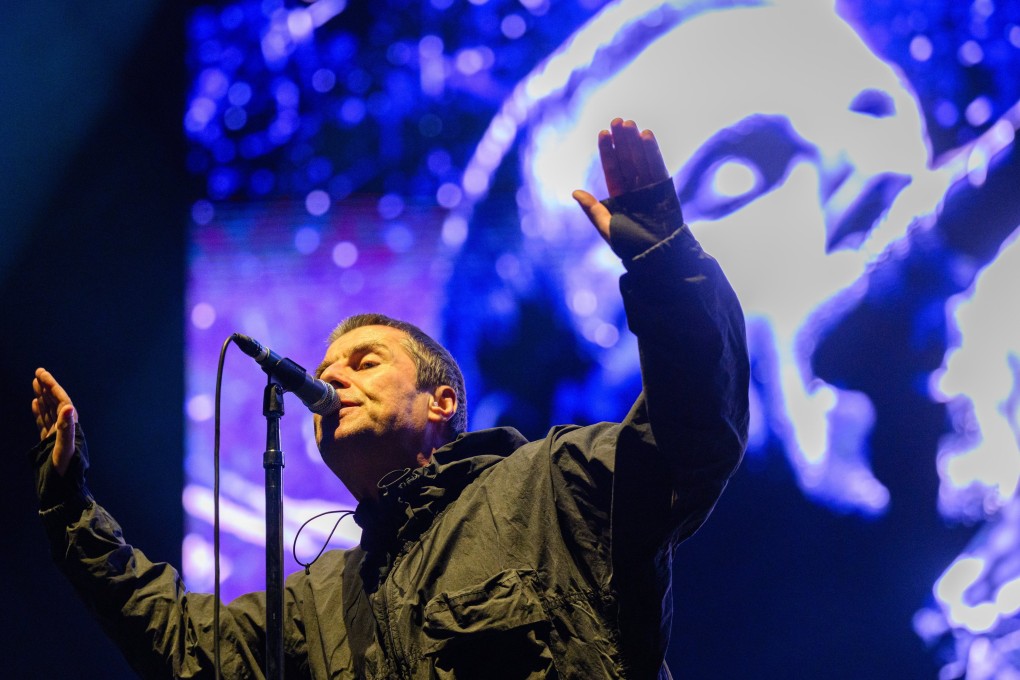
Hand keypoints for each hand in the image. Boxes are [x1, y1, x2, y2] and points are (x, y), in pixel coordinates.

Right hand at [32, 368, 76, 475]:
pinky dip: (40, 412)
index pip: (62, 401)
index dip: (52, 386)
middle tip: (38, 372)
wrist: (62, 493)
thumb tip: (69, 406)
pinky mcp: (49, 444)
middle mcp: (65, 429)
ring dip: (43, 397)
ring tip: (36, 383)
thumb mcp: (65, 450)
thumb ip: (66, 429)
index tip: (41, 374)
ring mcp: (57, 436)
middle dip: (47, 387)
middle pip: (56, 403)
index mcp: (71, 427)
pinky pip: (44, 423)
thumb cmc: (65, 474)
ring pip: (49, 411)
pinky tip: (35, 405)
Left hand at [573, 118, 669, 242]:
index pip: (612, 169)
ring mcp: (649, 187)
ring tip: (630, 123)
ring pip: (641, 159)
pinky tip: (647, 135)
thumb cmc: (629, 245)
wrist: (654, 254)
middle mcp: (634, 189)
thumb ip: (592, 210)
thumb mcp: (606, 227)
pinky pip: (657, 166)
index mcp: (619, 197)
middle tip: (617, 120)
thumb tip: (574, 192)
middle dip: (622, 140)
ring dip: (635, 141)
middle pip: (627, 159)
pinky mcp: (663, 188)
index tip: (603, 133)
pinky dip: (652, 151)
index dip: (607, 151)